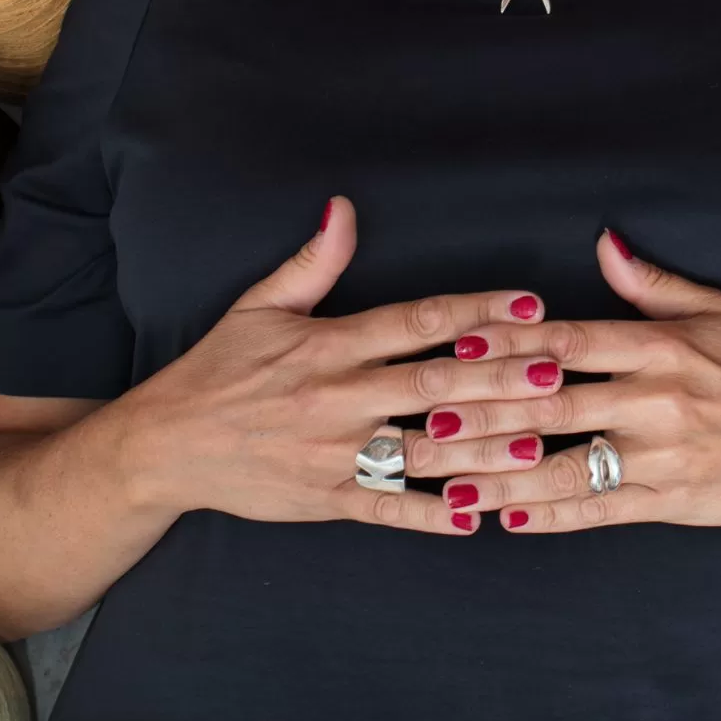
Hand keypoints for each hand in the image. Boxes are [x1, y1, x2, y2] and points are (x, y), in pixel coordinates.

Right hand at [118, 196, 567, 533]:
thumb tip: (343, 206)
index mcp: (328, 342)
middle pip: (432, 383)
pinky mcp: (324, 499)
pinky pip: (386, 509)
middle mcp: (337, 395)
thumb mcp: (260, 304)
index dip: (474, 311)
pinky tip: (477, 514)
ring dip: (482, 446)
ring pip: (421, 449)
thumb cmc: (218, 368)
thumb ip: (314, 260)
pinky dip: (430, 514)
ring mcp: (332, 452)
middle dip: (498, 376)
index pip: (415, 321)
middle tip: (555, 370)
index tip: (527, 303)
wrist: (165, 445)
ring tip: (537, 441)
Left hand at [426, 230, 720, 532]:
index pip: (569, 340)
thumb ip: (650, 282)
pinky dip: (548, 515)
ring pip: (564, 464)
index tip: (452, 345)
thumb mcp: (715, 310)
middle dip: (481, 413)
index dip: (507, 343)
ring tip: (442, 479)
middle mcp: (655, 400)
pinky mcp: (667, 501)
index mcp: (659, 346)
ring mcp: (659, 455)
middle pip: (551, 404)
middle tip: (420, 420)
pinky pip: (597, 510)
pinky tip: (502, 516)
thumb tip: (603, 242)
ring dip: (498, 472)